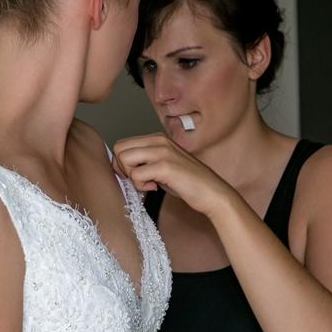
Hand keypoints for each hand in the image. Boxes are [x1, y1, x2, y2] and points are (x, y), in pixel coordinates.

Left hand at [112, 133, 235, 217]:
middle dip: (123, 168)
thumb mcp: (163, 165)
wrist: (212, 192)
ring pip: (124, 158)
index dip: (122, 162)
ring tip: (147, 183)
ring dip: (131, 176)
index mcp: (158, 139)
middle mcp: (159, 141)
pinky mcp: (165, 166)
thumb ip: (145, 161)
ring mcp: (162, 152)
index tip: (134, 175)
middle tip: (138, 180)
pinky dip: (140, 185)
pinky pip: (136, 174)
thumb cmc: (187, 182)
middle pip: (119, 148)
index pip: (123, 144)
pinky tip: (154, 187)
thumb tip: (121, 166)